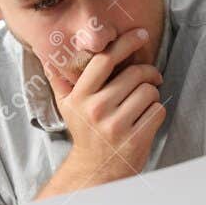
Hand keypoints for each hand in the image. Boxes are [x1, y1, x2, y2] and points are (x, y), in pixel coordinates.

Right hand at [43, 28, 165, 185]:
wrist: (96, 170)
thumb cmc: (86, 133)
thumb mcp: (67, 107)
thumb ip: (60, 81)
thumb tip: (48, 57)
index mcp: (80, 96)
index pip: (105, 59)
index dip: (126, 42)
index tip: (141, 34)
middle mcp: (96, 109)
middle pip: (135, 74)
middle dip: (148, 72)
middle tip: (150, 78)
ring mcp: (116, 125)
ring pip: (149, 91)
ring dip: (153, 93)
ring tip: (144, 102)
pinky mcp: (134, 139)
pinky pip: (157, 111)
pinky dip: (156, 111)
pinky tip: (146, 118)